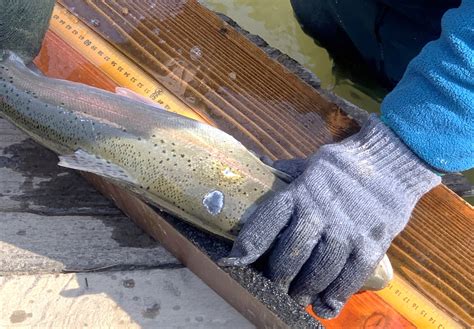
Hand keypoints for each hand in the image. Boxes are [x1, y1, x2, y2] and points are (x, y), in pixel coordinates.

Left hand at [220, 115, 440, 317]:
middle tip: (276, 284)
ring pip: (316, 273)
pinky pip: (348, 279)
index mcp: (299, 193)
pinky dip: (334, 296)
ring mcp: (345, 233)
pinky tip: (325, 305)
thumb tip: (261, 165)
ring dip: (303, 290)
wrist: (393, 162)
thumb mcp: (311, 163)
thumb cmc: (345, 164)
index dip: (248, 246)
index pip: (266, 223)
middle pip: (289, 256)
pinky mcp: (370, 246)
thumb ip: (288, 172)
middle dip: (278, 276)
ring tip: (298, 296)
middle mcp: (319, 215)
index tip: (234, 262)